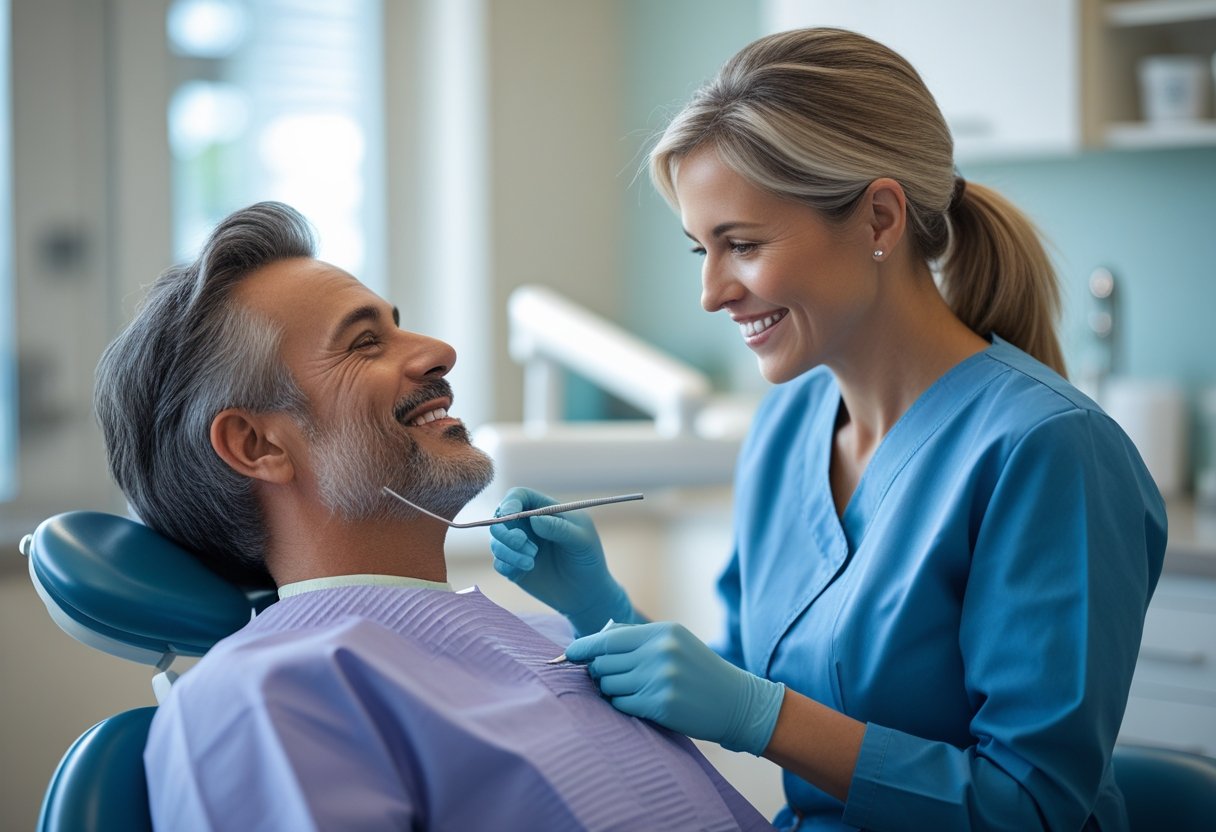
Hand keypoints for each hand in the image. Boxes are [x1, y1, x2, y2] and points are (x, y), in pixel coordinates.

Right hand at [488, 487, 634, 635]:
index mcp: (544, 511)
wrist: (586, 593)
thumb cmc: (588, 560)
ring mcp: (519, 547)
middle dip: (505, 531)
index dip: (510, 502)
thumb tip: (534, 518)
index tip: (510, 515)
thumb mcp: (582, 541)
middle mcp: (528, 526)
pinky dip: (507, 565)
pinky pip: (499, 563)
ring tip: (531, 562)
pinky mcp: (514, 567)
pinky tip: (525, 570)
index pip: (519, 496)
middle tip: (522, 543)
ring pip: (497, 542)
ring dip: (509, 551)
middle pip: (500, 518)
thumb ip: (560, 528)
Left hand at [563, 621, 784, 754]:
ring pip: (608, 685)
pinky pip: (620, 705)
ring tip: (633, 690)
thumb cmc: (698, 670)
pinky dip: (623, 706)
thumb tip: (594, 639)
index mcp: (661, 632)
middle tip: (612, 677)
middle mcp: (659, 652)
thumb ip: (635, 637)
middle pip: (603, 663)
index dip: (582, 648)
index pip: (607, 639)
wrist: (735, 702)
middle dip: (600, 672)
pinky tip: (640, 703)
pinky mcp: (661, 706)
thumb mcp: (674, 642)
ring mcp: (660, 679)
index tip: (568, 655)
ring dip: (611, 690)